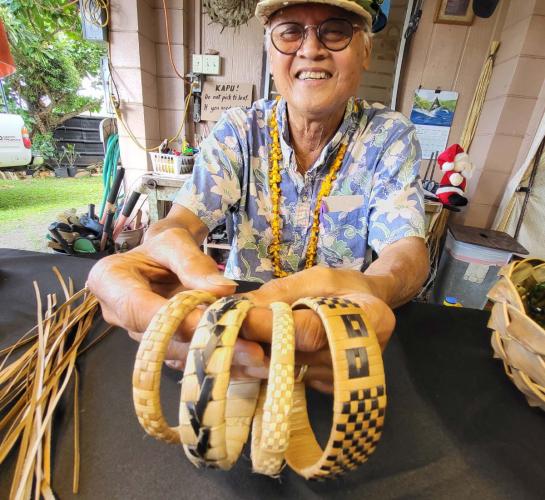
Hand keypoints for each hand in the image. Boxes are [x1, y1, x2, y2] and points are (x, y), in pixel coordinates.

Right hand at [87, 227, 265, 373]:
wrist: (162, 256)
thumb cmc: (163, 244)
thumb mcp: (176, 242)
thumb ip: (194, 263)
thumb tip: (224, 291)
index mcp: (110, 281)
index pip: (139, 308)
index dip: (174, 319)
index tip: (211, 321)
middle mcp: (117, 313)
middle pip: (157, 336)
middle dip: (201, 343)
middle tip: (246, 349)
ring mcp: (138, 333)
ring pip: (173, 351)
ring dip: (213, 356)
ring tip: (253, 356)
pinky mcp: (158, 345)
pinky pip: (183, 356)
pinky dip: (213, 358)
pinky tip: (246, 360)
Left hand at [238, 266, 395, 392]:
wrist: (369, 309)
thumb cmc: (344, 287)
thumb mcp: (317, 278)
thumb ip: (282, 292)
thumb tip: (241, 306)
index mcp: (368, 321)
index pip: (309, 330)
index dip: (271, 327)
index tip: (239, 318)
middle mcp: (359, 359)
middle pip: (294, 358)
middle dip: (252, 346)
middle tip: (220, 332)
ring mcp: (342, 380)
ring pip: (285, 373)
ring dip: (252, 358)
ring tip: (225, 340)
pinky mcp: (325, 389)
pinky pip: (288, 380)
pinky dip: (264, 366)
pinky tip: (244, 352)